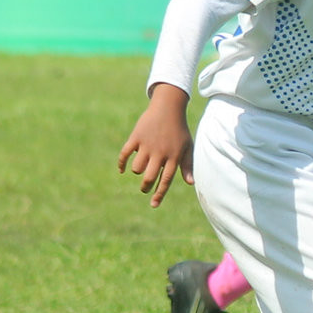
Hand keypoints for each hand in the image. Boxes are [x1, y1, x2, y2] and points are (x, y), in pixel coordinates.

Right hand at [117, 89, 193, 207]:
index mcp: (173, 157)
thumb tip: (191, 183)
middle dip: (145, 187)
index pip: (166, 181)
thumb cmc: (179, 130)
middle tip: (144, 188)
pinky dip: (122, 163)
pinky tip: (122, 169)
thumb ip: (188, 165)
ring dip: (136, 171)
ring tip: (140, 169)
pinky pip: (125, 153)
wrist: (168, 107)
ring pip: (137, 167)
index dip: (159, 194)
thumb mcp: (187, 147)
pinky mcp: (136, 137)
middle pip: (149, 177)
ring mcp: (147, 145)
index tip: (153, 204)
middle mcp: (160, 153)